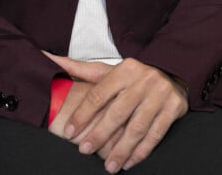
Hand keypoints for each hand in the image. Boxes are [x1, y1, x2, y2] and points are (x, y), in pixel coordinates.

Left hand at [45, 54, 187, 171]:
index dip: (83, 114)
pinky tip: (129, 162)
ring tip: (108, 166)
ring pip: (136, 127)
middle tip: (84, 150)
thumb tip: (48, 58)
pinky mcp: (173, 108)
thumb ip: (80, 69)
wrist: (171, 69)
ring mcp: (159, 95)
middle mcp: (143, 81)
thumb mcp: (109, 69)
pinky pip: (155, 134)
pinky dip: (141, 151)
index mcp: (124, 70)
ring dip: (121, 150)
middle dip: (99, 134)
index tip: (70, 131)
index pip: (99, 94)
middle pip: (117, 113)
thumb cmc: (133, 75)